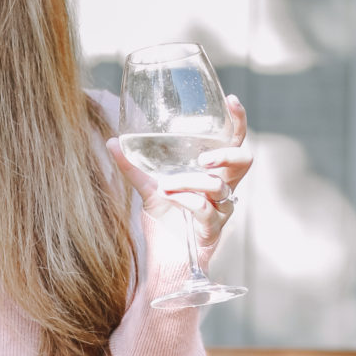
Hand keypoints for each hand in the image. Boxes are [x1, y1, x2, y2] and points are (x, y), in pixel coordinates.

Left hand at [108, 94, 251, 261]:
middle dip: (225, 154)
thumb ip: (132, 166)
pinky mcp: (213, 228)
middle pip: (244, 160)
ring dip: (190, 181)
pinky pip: (205, 209)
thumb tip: (111, 141)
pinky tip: (170, 198)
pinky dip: (186, 200)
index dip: (237, 120)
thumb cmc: (164, 219)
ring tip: (166, 185)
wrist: (164, 255)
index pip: (234, 141)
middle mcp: (224, 187)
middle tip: (203, 157)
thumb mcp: (147, 187)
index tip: (230, 100)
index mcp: (214, 171)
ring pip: (218, 185)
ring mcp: (221, 208)